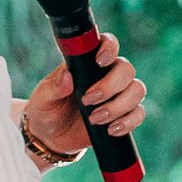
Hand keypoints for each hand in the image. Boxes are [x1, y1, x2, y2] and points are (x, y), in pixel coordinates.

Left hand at [23, 36, 145, 164]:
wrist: (52, 137)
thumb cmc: (47, 110)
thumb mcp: (43, 98)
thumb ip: (53, 87)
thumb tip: (67, 77)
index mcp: (88, 63)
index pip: (108, 44)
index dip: (110, 48)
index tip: (100, 61)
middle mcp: (107, 75)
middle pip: (126, 69)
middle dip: (111, 86)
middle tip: (88, 101)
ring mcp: (118, 95)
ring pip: (137, 90)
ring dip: (119, 106)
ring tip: (95, 119)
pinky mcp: (123, 115)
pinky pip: (138, 114)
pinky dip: (128, 122)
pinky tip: (111, 129)